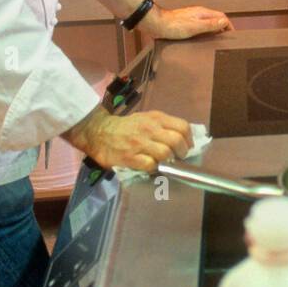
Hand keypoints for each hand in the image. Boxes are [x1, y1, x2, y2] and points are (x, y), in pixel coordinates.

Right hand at [66, 107, 193, 172]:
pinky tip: (150, 167)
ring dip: (168, 161)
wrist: (98, 131)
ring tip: (164, 163)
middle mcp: (150, 129)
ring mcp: (139, 143)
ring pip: (165, 153)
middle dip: (182, 152)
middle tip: (178, 158)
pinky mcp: (129, 157)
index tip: (187, 148)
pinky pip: (150, 165)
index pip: (183, 127)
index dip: (189, 140)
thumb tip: (183, 139)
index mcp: (156, 118)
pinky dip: (154, 168)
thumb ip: (164, 126)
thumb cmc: (127, 127)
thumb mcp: (147, 119)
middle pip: (177, 141)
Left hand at [144, 5, 230, 38]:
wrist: (156, 24)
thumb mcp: (194, 27)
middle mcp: (199, 13)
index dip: (228, 26)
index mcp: (203, 13)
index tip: (231, 35)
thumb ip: (210, 24)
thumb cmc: (173, 26)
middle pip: (216, 19)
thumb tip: (224, 22)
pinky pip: (200, 26)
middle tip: (225, 39)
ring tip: (216, 40)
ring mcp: (192, 17)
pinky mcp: (186, 22)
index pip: (222, 17)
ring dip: (214, 30)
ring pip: (208, 22)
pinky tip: (202, 39)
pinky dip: (205, 32)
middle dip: (222, 28)